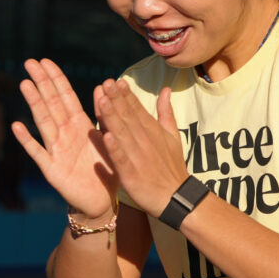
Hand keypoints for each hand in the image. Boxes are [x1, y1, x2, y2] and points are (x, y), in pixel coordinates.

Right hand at [12, 59, 117, 220]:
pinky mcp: (52, 169)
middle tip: (29, 62)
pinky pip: (38, 152)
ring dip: (34, 103)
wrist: (101, 200)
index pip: (65, 96)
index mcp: (79, 125)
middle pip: (51, 104)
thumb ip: (103, 115)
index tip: (45, 61)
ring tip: (25, 84)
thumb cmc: (104, 168)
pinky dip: (27, 140)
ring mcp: (56, 150)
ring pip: (44, 122)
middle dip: (41, 83)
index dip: (55, 78)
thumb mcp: (107, 138)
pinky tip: (17, 126)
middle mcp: (65, 134)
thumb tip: (102, 86)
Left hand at [94, 81, 187, 217]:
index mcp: (152, 130)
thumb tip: (165, 89)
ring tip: (103, 101)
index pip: (136, 108)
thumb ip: (166, 112)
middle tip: (107, 83)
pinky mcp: (131, 173)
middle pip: (128, 117)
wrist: (175, 197)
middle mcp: (144, 140)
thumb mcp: (172, 135)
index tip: (116, 81)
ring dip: (113, 118)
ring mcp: (137, 156)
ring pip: (122, 134)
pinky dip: (115, 148)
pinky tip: (107, 136)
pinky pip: (121, 159)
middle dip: (117, 99)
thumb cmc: (171, 166)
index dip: (126, 94)